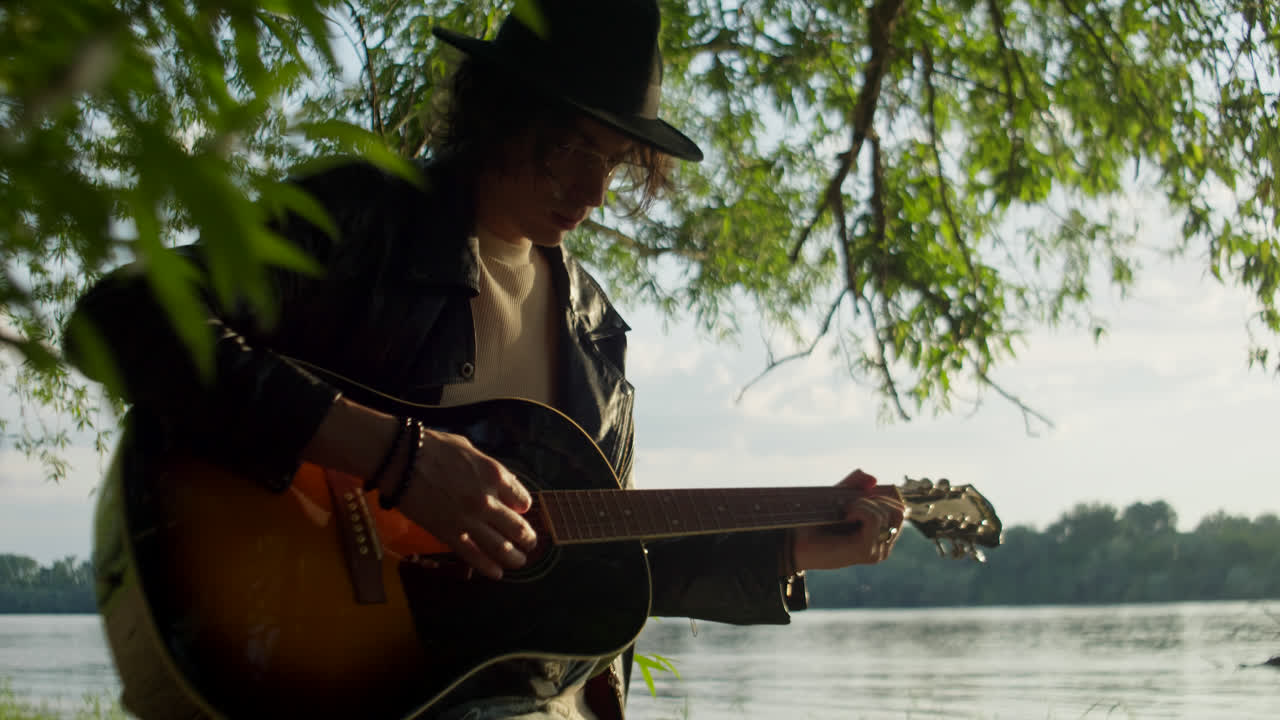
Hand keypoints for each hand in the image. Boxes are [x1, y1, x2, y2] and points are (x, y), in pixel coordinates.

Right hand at [384, 427, 536, 580]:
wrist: (400, 459)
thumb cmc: (433, 447)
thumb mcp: (470, 450)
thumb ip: (488, 469)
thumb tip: (504, 483)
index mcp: (494, 475)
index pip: (522, 499)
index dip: (523, 507)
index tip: (521, 511)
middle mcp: (487, 500)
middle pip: (517, 528)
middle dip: (527, 538)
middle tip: (529, 543)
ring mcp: (468, 520)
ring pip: (501, 547)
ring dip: (514, 558)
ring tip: (519, 561)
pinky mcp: (448, 534)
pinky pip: (473, 555)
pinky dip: (488, 567)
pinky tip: (496, 573)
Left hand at [790, 469, 905, 570]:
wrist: (795, 541)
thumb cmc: (815, 521)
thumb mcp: (838, 497)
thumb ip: (855, 485)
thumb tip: (873, 478)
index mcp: (880, 535)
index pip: (899, 511)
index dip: (883, 498)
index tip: (860, 497)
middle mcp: (883, 546)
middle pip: (898, 512)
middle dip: (876, 500)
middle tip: (852, 503)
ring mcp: (877, 551)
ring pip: (886, 514)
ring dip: (864, 503)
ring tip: (845, 510)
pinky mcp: (867, 552)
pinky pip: (874, 519)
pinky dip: (860, 508)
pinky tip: (845, 515)